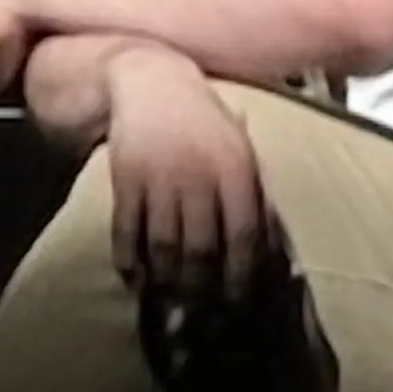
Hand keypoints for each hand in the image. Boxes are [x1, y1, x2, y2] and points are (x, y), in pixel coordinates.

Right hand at [103, 50, 268, 303]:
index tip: (240, 297)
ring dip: (168, 279)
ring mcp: (160, 177)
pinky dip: (129, 259)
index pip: (244, 232)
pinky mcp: (126, 178)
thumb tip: (267, 247)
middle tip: (203, 310)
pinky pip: (127, 229)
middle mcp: (199, 175)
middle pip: (202, 247)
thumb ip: (252, 193)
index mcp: (235, 168)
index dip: (243, 271)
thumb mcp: (239, 148)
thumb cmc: (205, 122)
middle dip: (203, 285)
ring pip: (165, 244)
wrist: (151, 81)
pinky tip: (134, 278)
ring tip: (172, 298)